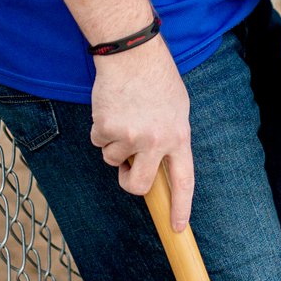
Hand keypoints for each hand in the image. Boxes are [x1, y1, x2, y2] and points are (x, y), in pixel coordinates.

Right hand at [89, 31, 194, 232]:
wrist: (130, 52)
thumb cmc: (155, 76)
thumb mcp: (176, 108)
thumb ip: (171, 137)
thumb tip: (160, 164)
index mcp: (178, 137)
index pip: (183, 182)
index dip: (181, 208)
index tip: (177, 228)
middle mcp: (156, 142)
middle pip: (138, 185)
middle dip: (127, 182)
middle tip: (124, 171)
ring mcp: (130, 136)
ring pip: (112, 160)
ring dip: (112, 144)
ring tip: (120, 115)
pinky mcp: (107, 128)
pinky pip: (97, 142)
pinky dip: (99, 129)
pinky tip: (109, 108)